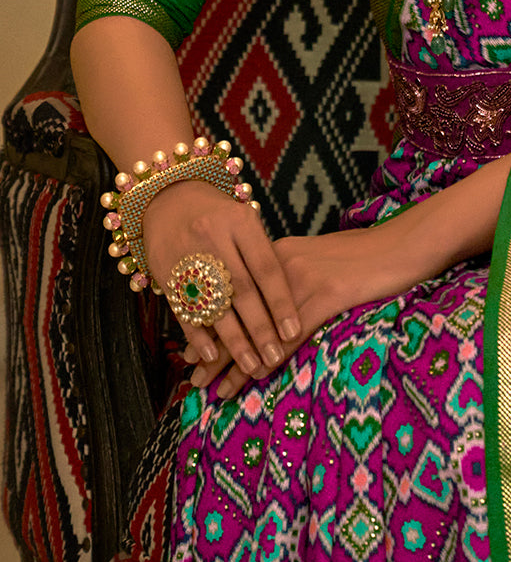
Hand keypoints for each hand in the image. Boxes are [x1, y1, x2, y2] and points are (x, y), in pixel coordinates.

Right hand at [143, 179, 301, 381]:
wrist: (168, 196)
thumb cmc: (219, 216)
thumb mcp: (245, 222)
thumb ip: (263, 256)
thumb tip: (292, 304)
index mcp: (241, 222)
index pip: (266, 268)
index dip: (281, 302)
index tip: (294, 332)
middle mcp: (215, 237)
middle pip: (242, 290)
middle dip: (260, 328)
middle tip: (274, 358)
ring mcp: (188, 255)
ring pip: (215, 304)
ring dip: (233, 340)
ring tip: (251, 365)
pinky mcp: (165, 272)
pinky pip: (184, 308)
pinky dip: (199, 335)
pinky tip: (212, 356)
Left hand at [187, 225, 408, 397]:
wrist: (403, 243)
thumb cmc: (368, 257)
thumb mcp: (321, 262)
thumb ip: (293, 280)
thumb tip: (272, 311)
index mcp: (278, 254)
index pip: (234, 293)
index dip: (213, 323)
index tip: (195, 348)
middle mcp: (282, 265)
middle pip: (237, 312)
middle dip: (213, 348)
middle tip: (193, 377)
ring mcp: (303, 280)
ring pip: (256, 328)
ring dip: (232, 364)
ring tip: (212, 390)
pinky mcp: (325, 296)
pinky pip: (288, 336)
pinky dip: (268, 360)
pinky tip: (254, 380)